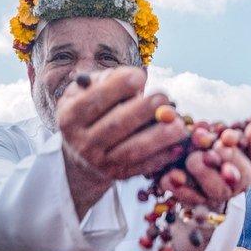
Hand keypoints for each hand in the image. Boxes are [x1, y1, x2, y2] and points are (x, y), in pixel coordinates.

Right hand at [57, 67, 186, 180]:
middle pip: (116, 125)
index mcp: (70, 117)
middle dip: (142, 110)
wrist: (80, 155)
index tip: (139, 76)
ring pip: (133, 150)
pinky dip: (163, 156)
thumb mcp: (84, 94)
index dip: (117, 87)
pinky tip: (180, 144)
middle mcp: (83, 142)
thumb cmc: (90, 113)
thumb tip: (135, 75)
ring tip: (179, 124)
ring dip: (158, 137)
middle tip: (164, 97)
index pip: (94, 100)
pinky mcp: (119, 175)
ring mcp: (101, 162)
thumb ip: (105, 80)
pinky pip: (144, 166)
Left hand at [158, 108, 250, 206]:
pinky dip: (179, 188)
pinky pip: (189, 198)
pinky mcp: (197, 200)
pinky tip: (169, 176)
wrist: (199, 169)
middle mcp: (240, 181)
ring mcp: (219, 193)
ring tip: (194, 159)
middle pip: (241, 174)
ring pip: (217, 189)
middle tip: (220, 145)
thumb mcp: (238, 132)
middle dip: (231, 158)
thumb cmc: (223, 144)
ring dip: (205, 173)